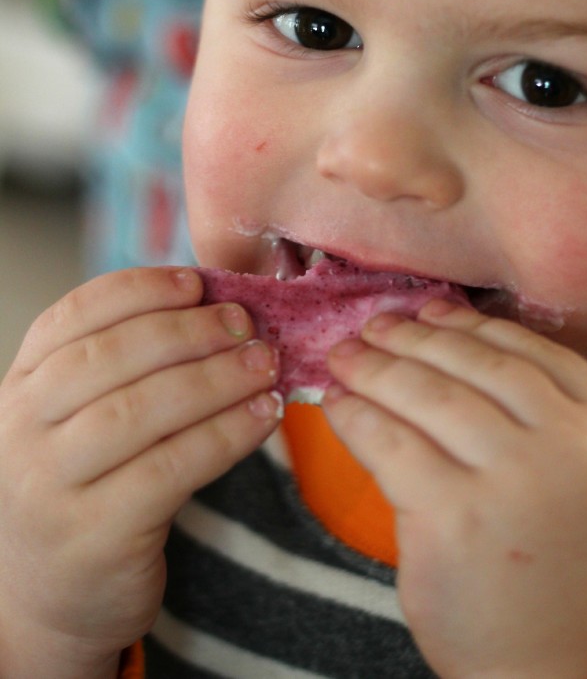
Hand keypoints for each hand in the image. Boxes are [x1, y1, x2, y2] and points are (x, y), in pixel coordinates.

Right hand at [0, 267, 280, 678]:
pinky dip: (226, 435)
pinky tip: (263, 416)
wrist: (54, 600)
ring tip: (266, 364)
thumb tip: (217, 305)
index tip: (196, 282)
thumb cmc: (88, 486)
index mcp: (23, 384)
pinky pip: (171, 469)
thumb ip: (128, 364)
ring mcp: (50, 485)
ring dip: (216, 379)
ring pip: (141, 411)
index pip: (74, 315)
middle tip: (246, 324)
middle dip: (188, 331)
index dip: (140, 289)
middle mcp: (22, 430)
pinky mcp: (94, 535)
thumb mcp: (82, 418)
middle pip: (109, 357)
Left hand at [324, 301, 586, 678]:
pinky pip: (390, 443)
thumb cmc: (554, 564)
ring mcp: (511, 481)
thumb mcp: (575, 478)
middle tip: (373, 327)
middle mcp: (566, 448)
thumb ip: (533, 417)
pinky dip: (355, 416)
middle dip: (413, 339)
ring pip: (428, 397)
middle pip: (475, 366)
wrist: (553, 669)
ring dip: (377, 369)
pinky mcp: (453, 518)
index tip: (427, 310)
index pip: (531, 351)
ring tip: (344, 358)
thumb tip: (438, 341)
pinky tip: (336, 406)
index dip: (470, 326)